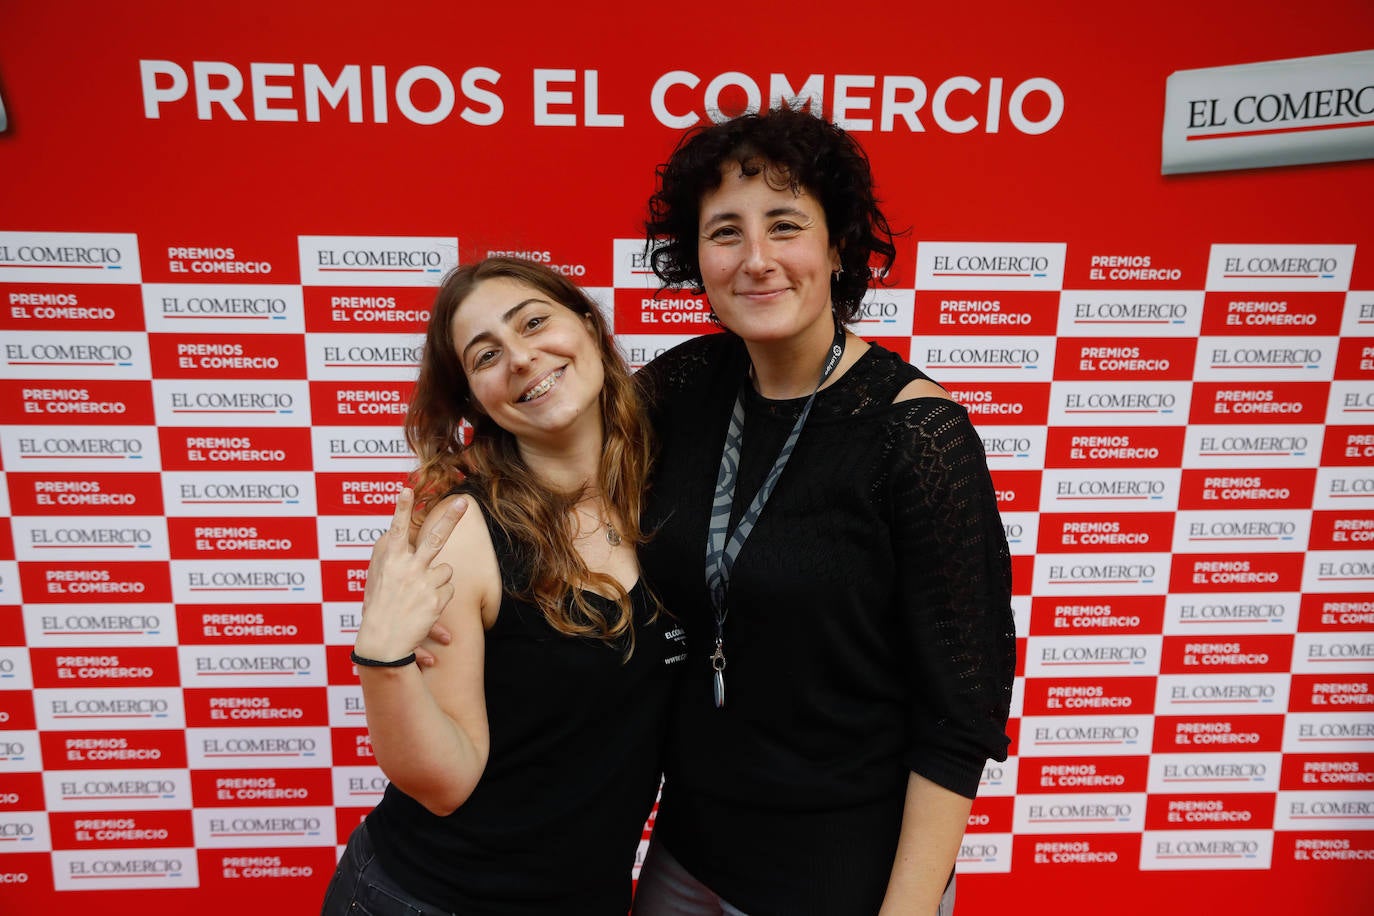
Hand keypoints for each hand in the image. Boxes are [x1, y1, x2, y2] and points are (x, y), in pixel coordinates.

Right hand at [353, 489, 462, 663]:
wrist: (382, 643)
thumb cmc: (379, 609)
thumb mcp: (380, 580)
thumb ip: (396, 560)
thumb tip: (401, 538)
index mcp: (390, 561)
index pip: (397, 529)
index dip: (402, 508)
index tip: (406, 488)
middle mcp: (408, 568)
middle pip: (435, 537)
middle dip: (450, 517)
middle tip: (464, 501)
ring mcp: (423, 583)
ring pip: (447, 570)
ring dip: (439, 581)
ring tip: (421, 596)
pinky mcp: (436, 599)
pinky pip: (449, 590)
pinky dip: (441, 598)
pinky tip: (426, 609)